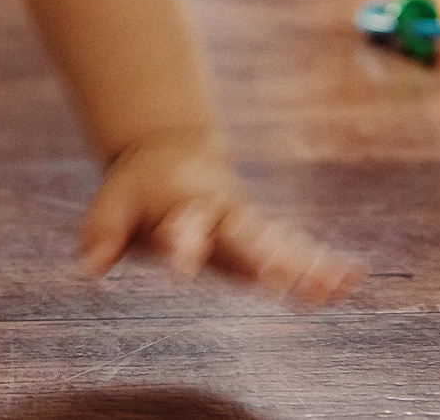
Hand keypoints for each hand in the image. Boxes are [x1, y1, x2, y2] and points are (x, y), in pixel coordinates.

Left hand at [78, 128, 360, 303]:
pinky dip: (324, 263)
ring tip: (333, 286)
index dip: (180, 246)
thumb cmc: (139, 190)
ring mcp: (247, 224)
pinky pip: (298, 248)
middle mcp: (222, 215)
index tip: (180, 268)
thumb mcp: (114, 204)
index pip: (182, 228)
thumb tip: (87, 267)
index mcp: (183, 206)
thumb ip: (103, 234)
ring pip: (280, 242)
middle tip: (277, 276)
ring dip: (305, 265)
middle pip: (243, 236)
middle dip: (260, 256)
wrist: (172, 153)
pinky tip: (352, 279)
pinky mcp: (265, 235)